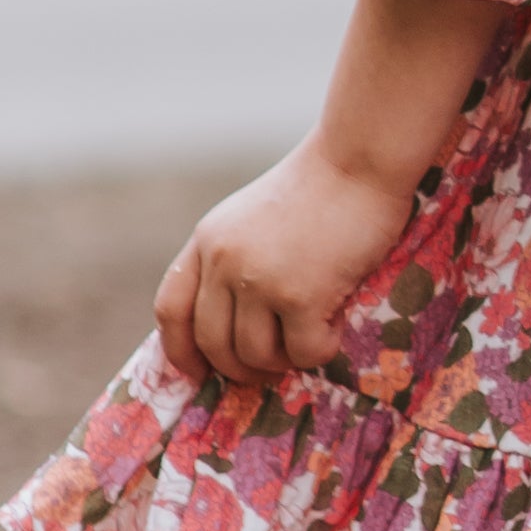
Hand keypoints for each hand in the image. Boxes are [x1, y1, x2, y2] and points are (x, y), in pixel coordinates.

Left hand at [153, 141, 416, 392]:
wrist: (359, 157)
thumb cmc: (321, 185)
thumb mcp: (253, 217)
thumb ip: (234, 258)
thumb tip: (235, 320)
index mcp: (207, 240)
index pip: (171, 309)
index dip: (180, 350)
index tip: (199, 372)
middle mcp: (223, 261)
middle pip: (211, 342)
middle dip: (240, 368)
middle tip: (271, 368)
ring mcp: (259, 280)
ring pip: (254, 355)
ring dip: (283, 360)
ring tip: (310, 339)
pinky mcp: (301, 295)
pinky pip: (302, 352)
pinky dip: (319, 350)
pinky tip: (334, 328)